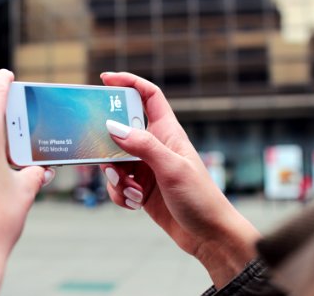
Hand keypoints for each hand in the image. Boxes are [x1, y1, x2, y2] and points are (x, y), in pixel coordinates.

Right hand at [100, 72, 259, 287]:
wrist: (208, 235)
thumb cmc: (200, 197)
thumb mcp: (172, 168)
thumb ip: (143, 146)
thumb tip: (113, 127)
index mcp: (167, 132)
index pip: (148, 96)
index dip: (129, 82)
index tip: (105, 78)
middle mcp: (155, 146)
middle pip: (121, 131)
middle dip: (108, 146)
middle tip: (107, 160)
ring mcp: (146, 167)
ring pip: (115, 161)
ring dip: (115, 178)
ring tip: (132, 191)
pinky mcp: (140, 187)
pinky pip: (118, 184)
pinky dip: (120, 194)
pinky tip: (135, 204)